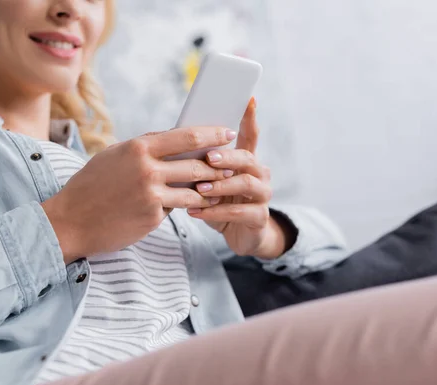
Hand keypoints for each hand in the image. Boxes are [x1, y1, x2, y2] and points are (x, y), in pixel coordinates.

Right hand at [42, 126, 236, 262]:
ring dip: (209, 190)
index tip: (227, 132)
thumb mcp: (114, 156)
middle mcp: (147, 169)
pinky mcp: (152, 217)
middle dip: (218, 164)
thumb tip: (172, 138)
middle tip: (231, 164)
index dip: (212, 133)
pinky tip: (195, 206)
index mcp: (138, 148)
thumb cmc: (91, 185)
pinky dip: (186, 206)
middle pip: (196, 163)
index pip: (186, 136)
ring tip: (219, 189)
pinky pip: (177, 208)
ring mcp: (151, 195)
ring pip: (193, 190)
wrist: (70, 220)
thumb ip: (144, 147)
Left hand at [187, 98, 295, 258]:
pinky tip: (195, 212)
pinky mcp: (259, 218)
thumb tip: (174, 143)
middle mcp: (259, 174)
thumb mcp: (211, 181)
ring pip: (246, 183)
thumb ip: (201, 163)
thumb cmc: (220, 202)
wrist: (240, 235)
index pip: (250, 134)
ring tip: (198, 189)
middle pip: (247, 157)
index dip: (250, 117)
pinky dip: (215, 212)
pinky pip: (239, 212)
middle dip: (227, 156)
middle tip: (208, 158)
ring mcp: (262, 195)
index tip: (248, 98)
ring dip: (219, 185)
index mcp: (247, 160)